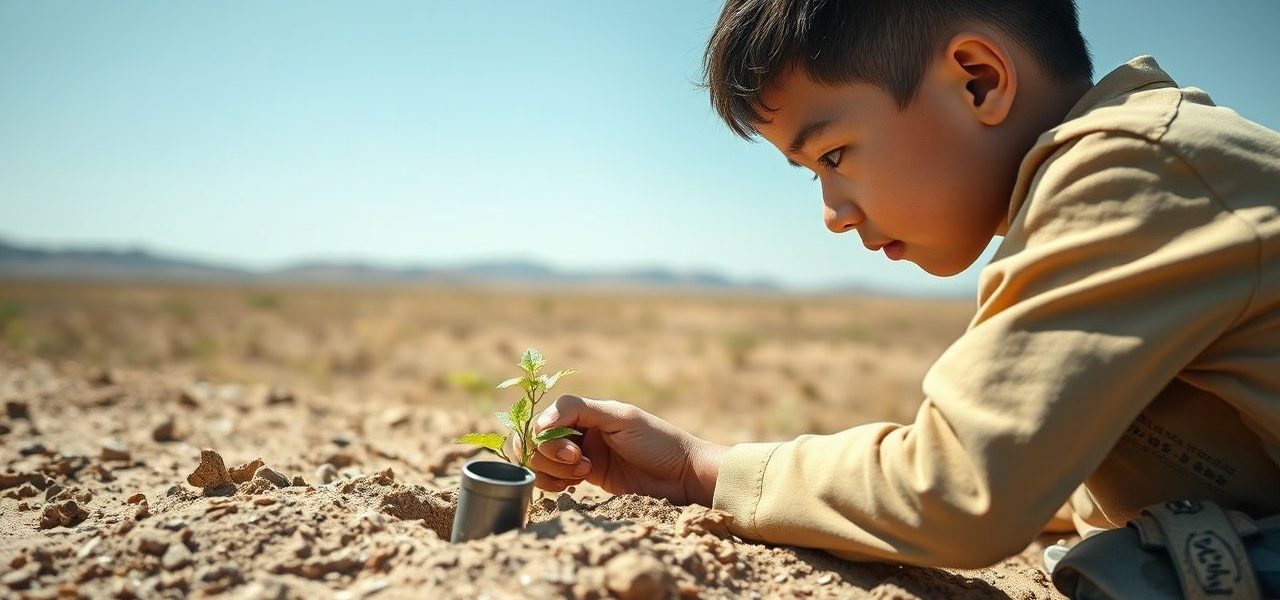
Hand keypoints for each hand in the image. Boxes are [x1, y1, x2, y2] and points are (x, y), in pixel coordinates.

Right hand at [525, 394, 727, 505]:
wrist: (682, 476)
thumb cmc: (657, 441)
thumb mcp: (621, 417)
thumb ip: (579, 410)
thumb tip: (540, 423)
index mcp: (585, 411)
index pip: (542, 420)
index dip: (548, 439)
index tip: (574, 452)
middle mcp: (578, 430)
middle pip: (533, 442)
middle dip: (549, 456)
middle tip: (581, 463)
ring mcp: (579, 454)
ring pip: (538, 462)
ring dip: (553, 471)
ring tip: (585, 474)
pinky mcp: (584, 477)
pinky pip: (550, 479)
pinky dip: (553, 484)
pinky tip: (574, 486)